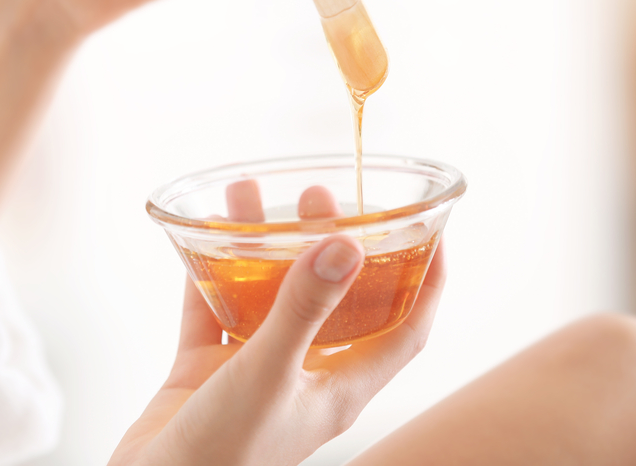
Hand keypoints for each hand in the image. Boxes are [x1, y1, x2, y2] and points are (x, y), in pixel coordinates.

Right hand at [109, 183, 445, 465]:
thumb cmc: (223, 457)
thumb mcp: (269, 375)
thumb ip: (303, 310)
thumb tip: (346, 246)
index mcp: (339, 387)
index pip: (406, 329)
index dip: (426, 281)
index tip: (431, 228)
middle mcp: (304, 375)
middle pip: (334, 300)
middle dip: (331, 245)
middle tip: (319, 196)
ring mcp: (255, 372)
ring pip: (268, 297)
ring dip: (262, 250)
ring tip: (250, 198)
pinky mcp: (207, 371)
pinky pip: (212, 310)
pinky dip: (209, 275)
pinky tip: (203, 237)